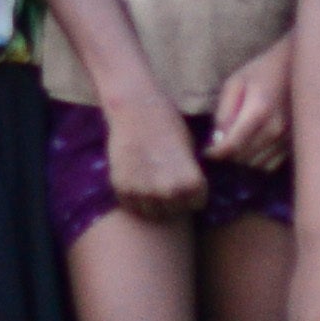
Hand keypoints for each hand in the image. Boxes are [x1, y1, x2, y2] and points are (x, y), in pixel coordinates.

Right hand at [98, 94, 206, 223]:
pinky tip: (137, 176)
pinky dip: (134, 196)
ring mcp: (143, 192)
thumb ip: (191, 177)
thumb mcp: (191, 151)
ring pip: (152, 213)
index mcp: (191, 183)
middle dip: (173, 198)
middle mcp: (168, 192)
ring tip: (151, 178)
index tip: (184, 175)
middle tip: (165, 176)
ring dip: (153, 201)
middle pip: (175, 211)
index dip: (192, 191)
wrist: (135, 107)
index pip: (197, 203)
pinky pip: (132, 205)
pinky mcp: (122, 188)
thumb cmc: (169, 124)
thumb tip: (191, 197)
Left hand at [201, 36, 292, 174]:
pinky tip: (251, 150)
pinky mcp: (294, 144)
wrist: (296, 67)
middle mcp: (275, 129)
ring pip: (257, 166)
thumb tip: (215, 141)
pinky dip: (257, 162)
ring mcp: (287, 138)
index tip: (206, 152)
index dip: (215, 153)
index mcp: (259, 111)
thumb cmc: (261, 71)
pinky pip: (271, 165)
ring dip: (243, 162)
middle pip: (244, 159)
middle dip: (228, 157)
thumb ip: (224, 112)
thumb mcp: (235, 83)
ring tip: (234, 149)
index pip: (232, 145)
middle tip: (219, 149)